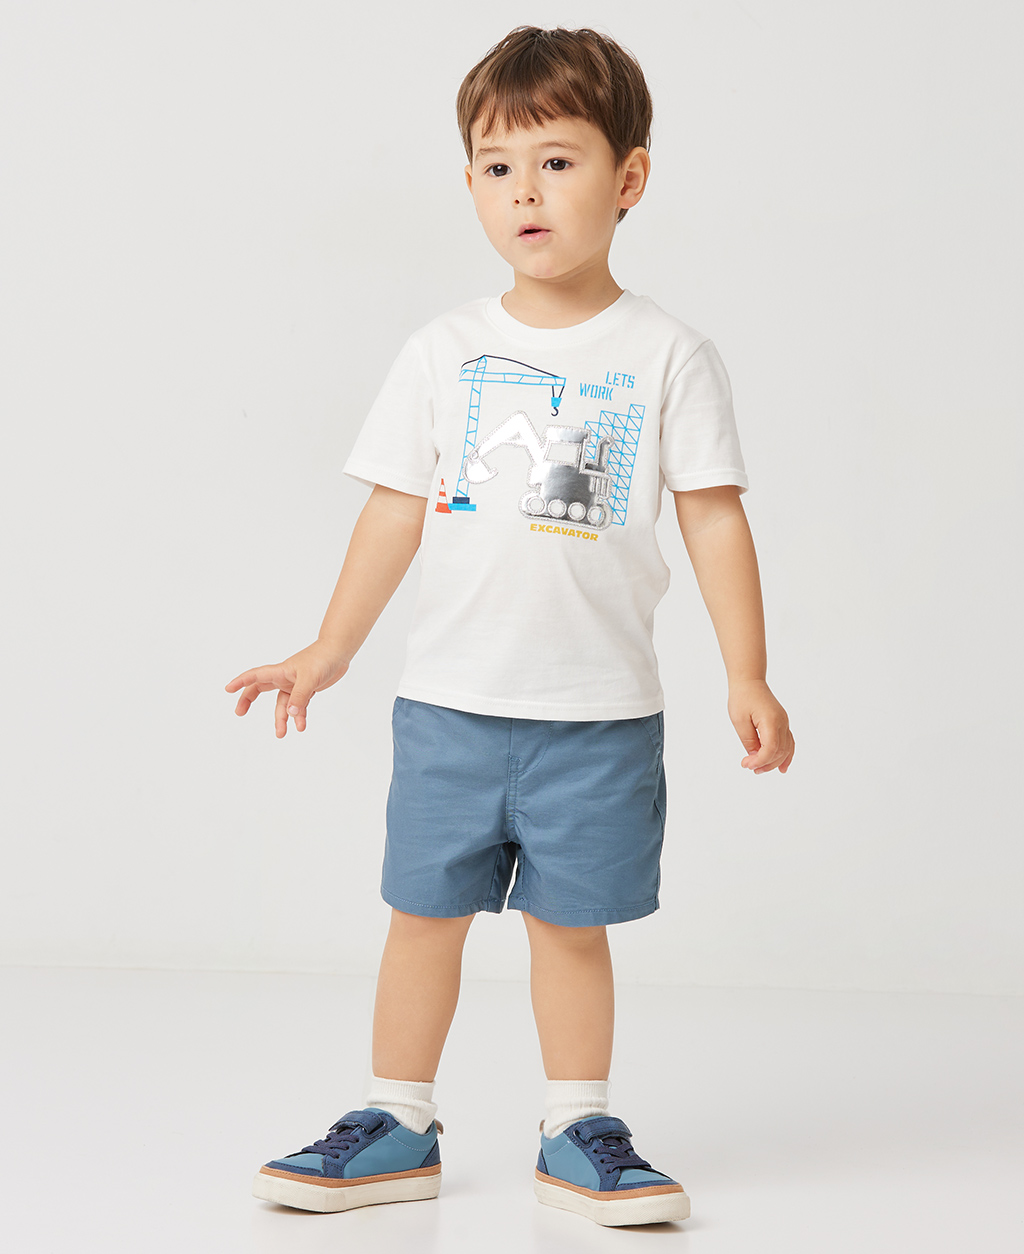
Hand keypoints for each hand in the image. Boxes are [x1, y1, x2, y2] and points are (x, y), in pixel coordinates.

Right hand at [224, 641, 349, 737]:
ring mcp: (294, 684)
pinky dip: (299, 716)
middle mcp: (284, 677)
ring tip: (281, 734)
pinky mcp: (306, 690)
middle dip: (248, 700)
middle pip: (260, 689)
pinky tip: (301, 726)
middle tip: (239, 713)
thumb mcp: (309, 679)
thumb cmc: (322, 659)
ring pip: (281, 703)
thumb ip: (300, 696)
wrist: (338, 654)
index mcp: (280, 671)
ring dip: (280, 718)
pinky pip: (297, 706)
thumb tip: (290, 713)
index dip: (240, 682)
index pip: (255, 676)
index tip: (227, 689)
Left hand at [727, 679, 794, 774]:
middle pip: (780, 751)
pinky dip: (786, 755)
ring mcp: (784, 723)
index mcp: (771, 720)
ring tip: (760, 770)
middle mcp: (782, 722)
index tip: (746, 764)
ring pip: (786, 749)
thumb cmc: (742, 697)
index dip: (760, 760)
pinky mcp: (782, 723)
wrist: (749, 681)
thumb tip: (755, 757)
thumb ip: (748, 740)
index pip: (770, 748)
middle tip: (750, 768)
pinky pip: (788, 742)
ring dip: (775, 762)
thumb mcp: (739, 720)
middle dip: (765, 763)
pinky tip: (782, 767)